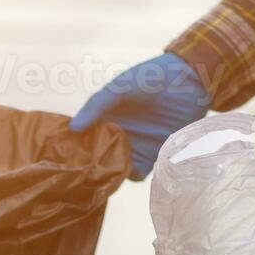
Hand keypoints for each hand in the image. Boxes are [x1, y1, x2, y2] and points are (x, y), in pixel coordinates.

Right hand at [71, 53, 210, 179]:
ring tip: (106, 175)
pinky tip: (129, 171)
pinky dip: (132, 175)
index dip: (74, 150)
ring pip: (115, 169)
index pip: (83, 140)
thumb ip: (96, 106)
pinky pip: (138, 173)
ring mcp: (134, 147)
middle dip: (91, 168)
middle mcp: (116, 136)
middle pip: (97, 159)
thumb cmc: (149, 78)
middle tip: (83, 176)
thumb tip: (73, 128)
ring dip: (111, 174)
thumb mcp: (118, 88)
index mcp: (103, 120)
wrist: (189, 80)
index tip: (65, 160)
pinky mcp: (153, 156)